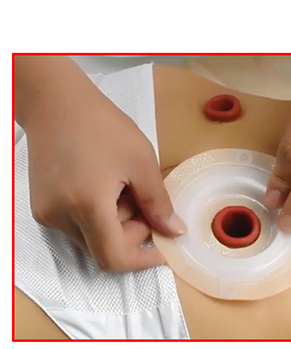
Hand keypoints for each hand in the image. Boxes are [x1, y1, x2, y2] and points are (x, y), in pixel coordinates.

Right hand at [15, 56, 185, 271]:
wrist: (58, 105)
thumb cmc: (104, 126)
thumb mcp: (141, 161)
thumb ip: (158, 201)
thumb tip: (174, 231)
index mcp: (88, 205)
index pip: (113, 257)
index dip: (142, 259)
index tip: (165, 247)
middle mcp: (61, 217)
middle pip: (102, 248)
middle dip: (131, 232)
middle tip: (145, 198)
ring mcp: (47, 214)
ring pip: (89, 237)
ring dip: (114, 222)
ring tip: (123, 184)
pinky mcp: (41, 208)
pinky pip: (74, 224)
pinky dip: (96, 214)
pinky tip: (105, 183)